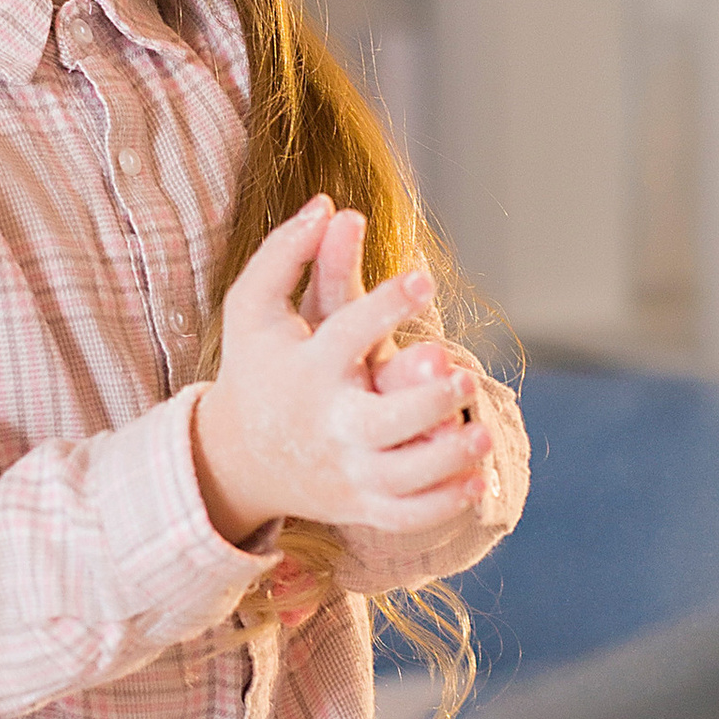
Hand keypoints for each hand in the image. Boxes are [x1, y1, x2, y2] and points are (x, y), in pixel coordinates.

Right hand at [190, 196, 493, 547]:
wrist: (235, 456)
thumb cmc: (256, 367)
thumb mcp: (254, 308)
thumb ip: (284, 254)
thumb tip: (331, 203)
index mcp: (306, 370)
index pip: (346, 334)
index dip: (385, 304)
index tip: (424, 278)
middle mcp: (327, 424)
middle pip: (380, 421)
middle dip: (425, 401)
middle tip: (462, 375)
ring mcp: (345, 470)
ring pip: (403, 477)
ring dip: (447, 458)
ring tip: (483, 434)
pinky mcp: (360, 504)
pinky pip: (406, 515)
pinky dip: (443, 504)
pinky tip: (477, 480)